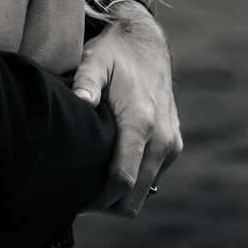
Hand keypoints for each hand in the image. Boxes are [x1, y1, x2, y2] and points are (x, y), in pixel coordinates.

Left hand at [71, 1, 180, 216]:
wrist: (146, 42)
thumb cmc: (113, 53)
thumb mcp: (95, 60)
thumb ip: (86, 81)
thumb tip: (81, 102)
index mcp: (141, 123)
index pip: (122, 181)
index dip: (97, 200)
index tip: (73, 201)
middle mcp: (162, 138)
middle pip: (134, 198)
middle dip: (106, 204)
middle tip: (77, 196)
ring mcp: (171, 143)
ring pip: (144, 192)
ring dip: (119, 195)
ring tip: (90, 179)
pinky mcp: (174, 144)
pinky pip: (151, 179)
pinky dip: (132, 182)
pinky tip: (108, 165)